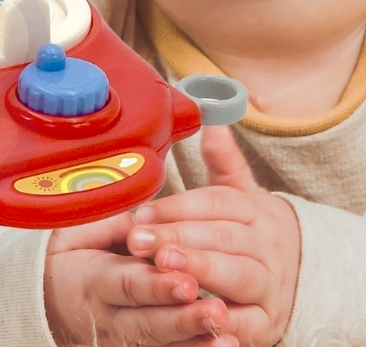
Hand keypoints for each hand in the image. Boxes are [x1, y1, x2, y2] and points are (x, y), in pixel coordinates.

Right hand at [44, 212, 236, 345]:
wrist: (48, 299)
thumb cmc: (70, 255)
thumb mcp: (77, 232)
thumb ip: (112, 225)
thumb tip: (146, 222)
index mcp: (94, 281)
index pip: (128, 284)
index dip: (157, 286)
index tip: (186, 280)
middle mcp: (110, 318)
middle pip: (149, 322)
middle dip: (183, 318)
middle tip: (215, 310)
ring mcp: (124, 340)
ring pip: (161, 345)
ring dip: (194, 341)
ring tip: (226, 333)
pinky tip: (225, 346)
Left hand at [125, 127, 299, 346]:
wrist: (299, 277)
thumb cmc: (249, 231)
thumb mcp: (239, 194)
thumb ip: (222, 160)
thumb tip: (210, 117)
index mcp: (254, 210)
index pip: (215, 203)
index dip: (176, 207)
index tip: (139, 214)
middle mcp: (266, 246)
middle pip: (223, 237)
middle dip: (178, 238)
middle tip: (139, 241)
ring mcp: (271, 285)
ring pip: (238, 275)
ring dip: (201, 271)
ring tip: (164, 269)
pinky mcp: (268, 323)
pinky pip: (248, 323)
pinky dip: (222, 320)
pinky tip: (192, 312)